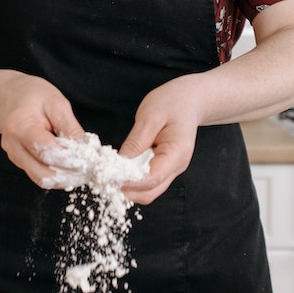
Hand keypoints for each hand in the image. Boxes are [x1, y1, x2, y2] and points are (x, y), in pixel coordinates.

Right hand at [0, 73, 84, 189]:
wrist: (9, 97)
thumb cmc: (32, 96)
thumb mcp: (56, 102)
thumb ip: (70, 127)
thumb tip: (86, 149)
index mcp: (21, 126)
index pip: (47, 151)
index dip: (70, 160)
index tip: (90, 161)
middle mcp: (13, 146)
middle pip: (42, 173)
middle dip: (69, 176)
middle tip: (90, 171)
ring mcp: (15, 156)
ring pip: (41, 179)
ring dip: (64, 179)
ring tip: (83, 172)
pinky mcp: (20, 162)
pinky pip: (39, 175)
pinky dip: (57, 176)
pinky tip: (70, 169)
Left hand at [117, 75, 202, 204]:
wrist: (191, 100)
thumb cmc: (174, 102)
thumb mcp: (151, 115)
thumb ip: (136, 141)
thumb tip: (119, 164)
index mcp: (177, 153)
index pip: (151, 179)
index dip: (128, 182)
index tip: (107, 177)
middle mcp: (176, 167)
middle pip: (149, 192)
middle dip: (125, 190)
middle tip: (102, 179)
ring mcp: (171, 170)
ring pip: (148, 191)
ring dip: (128, 188)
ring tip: (108, 175)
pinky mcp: (163, 168)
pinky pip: (147, 182)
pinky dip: (132, 181)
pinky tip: (119, 171)